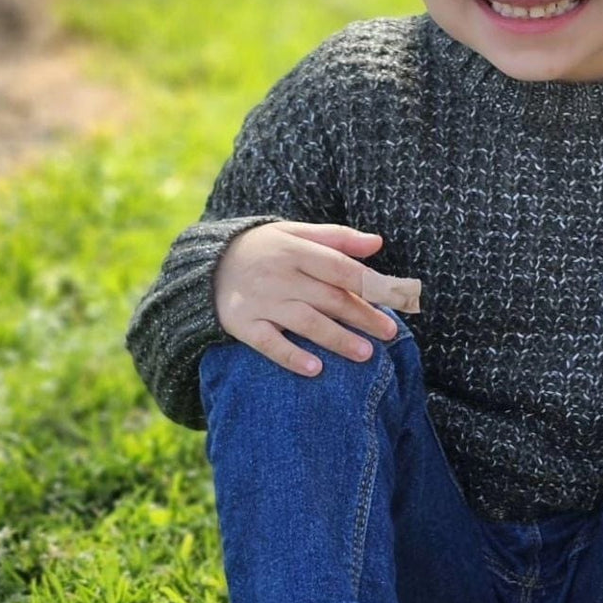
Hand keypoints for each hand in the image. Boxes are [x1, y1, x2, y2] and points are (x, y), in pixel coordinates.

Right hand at [213, 221, 421, 375]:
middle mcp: (279, 274)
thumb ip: (337, 238)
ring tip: (366, 354)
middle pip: (329, 298)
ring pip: (305, 322)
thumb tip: (378, 243)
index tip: (396, 298)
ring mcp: (260, 300)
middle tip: (390, 333)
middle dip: (362, 316)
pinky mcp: (242, 323)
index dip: (369, 284)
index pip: (339, 268)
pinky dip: (291, 357)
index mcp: (295, 249)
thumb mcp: (294, 233)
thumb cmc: (264, 249)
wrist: (205, 265)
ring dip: (337, 339)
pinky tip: (315, 370)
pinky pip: (269, 343)